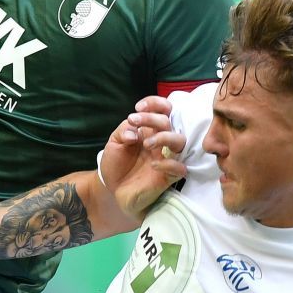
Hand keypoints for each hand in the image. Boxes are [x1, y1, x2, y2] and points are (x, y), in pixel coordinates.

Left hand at [99, 94, 186, 217]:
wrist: (112, 188)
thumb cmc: (117, 163)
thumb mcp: (114, 143)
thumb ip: (123, 131)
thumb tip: (135, 131)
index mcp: (149, 129)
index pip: (163, 109)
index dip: (154, 103)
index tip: (138, 108)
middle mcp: (160, 141)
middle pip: (168, 122)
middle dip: (152, 118)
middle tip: (134, 122)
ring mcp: (166, 157)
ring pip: (180, 141)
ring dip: (164, 137)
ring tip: (146, 144)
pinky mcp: (168, 176)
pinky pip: (179, 168)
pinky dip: (169, 164)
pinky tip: (153, 165)